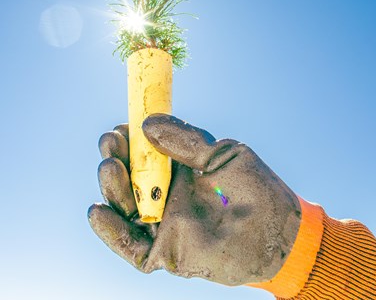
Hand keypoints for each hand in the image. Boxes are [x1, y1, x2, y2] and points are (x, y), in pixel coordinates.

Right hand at [88, 114, 300, 285]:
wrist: (278, 233)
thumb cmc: (256, 190)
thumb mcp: (222, 155)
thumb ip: (187, 141)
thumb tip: (148, 123)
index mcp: (178, 172)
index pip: (143, 155)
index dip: (128, 141)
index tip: (120, 127)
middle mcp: (166, 197)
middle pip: (128, 179)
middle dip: (115, 159)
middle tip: (111, 143)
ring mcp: (163, 225)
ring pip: (125, 208)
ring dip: (111, 188)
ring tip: (110, 167)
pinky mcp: (164, 252)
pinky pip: (129, 245)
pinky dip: (110, 231)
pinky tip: (98, 211)